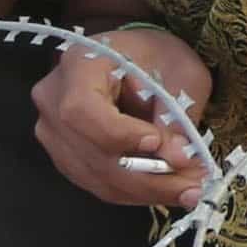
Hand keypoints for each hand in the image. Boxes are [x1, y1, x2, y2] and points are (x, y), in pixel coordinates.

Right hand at [33, 21, 214, 210]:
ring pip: (96, 177)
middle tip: (192, 186)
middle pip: (92, 153)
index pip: (82, 110)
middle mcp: (54, 101)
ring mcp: (54, 132)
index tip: (157, 142)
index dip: (118, 134)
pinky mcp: (66, 156)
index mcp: (78, 65)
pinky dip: (133, 191)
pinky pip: (97, 183)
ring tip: (188, 191)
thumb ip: (175, 115)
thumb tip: (176, 160)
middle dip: (147, 177)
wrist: (137, 56)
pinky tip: (166, 189)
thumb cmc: (157, 55)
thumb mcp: (179, 73)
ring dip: (145, 190)